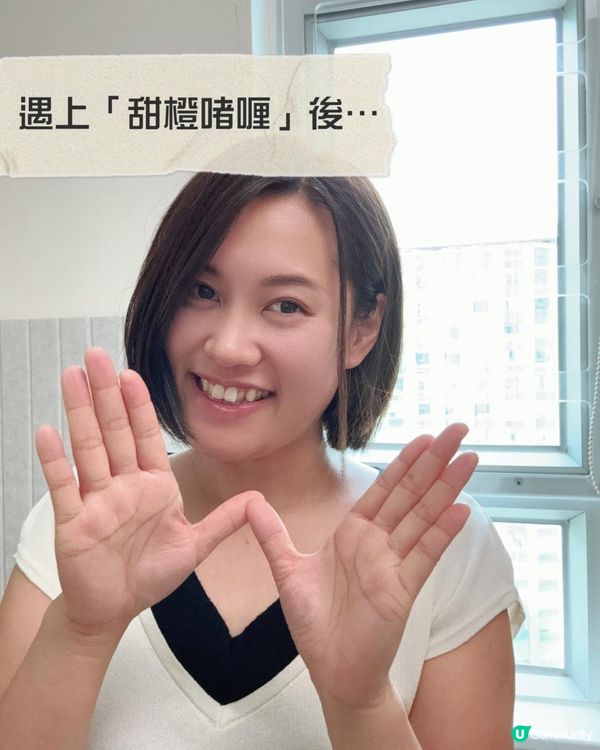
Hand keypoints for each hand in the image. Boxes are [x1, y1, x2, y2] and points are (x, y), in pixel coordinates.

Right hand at [35, 347, 258, 637]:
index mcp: (154, 486)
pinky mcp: (74, 521)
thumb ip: (223, 522)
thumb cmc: (150, 575)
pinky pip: (63, 486)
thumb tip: (258, 500)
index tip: (131, 374)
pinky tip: (46, 431)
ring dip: (79, 412)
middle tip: (95, 356)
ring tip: (70, 377)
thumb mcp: (194, 547)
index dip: (139, 405)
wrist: (114, 608)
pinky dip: (55, 460)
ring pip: (88, 448)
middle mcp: (124, 485)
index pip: (146, 436)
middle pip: (115, 431)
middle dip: (105, 393)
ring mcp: (97, 500)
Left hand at [246, 424, 476, 708]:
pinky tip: (460, 510)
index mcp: (354, 533)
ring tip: (469, 459)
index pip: (384, 489)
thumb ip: (271, 534)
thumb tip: (250, 501)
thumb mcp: (286, 570)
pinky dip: (443, 533)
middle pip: (410, 493)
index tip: (424, 436)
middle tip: (459, 430)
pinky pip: (425, 556)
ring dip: (447, 488)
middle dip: (434, 461)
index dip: (404, 462)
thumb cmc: (315, 623)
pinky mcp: (402, 591)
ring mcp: (393, 565)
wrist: (331, 671)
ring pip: (424, 517)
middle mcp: (378, 543)